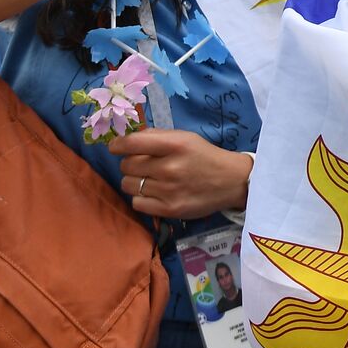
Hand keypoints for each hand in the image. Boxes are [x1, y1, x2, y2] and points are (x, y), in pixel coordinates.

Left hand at [109, 128, 252, 218]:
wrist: (231, 181)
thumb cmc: (204, 156)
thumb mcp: (185, 138)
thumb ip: (156, 137)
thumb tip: (125, 141)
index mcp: (174, 145)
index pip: (131, 143)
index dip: (117, 145)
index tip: (116, 147)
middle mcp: (170, 167)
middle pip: (126, 165)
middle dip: (130, 163)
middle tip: (143, 165)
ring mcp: (168, 190)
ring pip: (128, 185)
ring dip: (134, 181)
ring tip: (150, 179)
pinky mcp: (169, 210)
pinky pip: (136, 203)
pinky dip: (141, 198)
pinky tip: (154, 193)